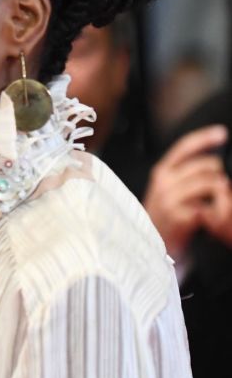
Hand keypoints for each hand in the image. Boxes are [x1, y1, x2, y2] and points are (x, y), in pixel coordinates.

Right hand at [143, 125, 228, 258]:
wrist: (153, 244)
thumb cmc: (167, 214)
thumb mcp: (170, 189)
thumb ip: (186, 173)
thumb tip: (215, 161)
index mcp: (162, 171)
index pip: (184, 147)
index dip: (205, 138)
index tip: (223, 133)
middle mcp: (164, 181)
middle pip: (206, 166)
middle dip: (221, 175)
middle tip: (222, 189)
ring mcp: (170, 199)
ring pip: (211, 184)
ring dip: (223, 193)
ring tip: (218, 203)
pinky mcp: (179, 216)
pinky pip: (210, 206)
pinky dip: (217, 211)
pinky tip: (210, 217)